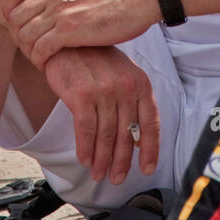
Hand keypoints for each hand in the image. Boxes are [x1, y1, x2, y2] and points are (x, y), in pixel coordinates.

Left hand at [4, 0, 159, 66]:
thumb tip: (49, 4)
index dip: (10, 13)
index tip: (21, 26)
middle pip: (15, 18)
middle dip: (19, 36)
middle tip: (31, 47)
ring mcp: (59, 11)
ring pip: (24, 36)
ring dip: (29, 51)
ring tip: (40, 58)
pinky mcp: (69, 30)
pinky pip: (39, 50)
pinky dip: (39, 60)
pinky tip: (48, 64)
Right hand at [44, 45, 159, 183]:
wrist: (68, 41)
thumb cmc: (96, 59)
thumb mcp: (123, 74)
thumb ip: (132, 101)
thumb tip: (138, 138)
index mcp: (140, 83)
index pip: (150, 122)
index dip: (150, 149)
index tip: (147, 168)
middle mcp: (125, 87)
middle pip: (127, 135)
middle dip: (121, 162)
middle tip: (116, 177)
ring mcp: (104, 91)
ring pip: (106, 136)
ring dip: (102, 160)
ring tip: (98, 173)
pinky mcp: (82, 95)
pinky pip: (86, 130)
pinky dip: (86, 148)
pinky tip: (85, 159)